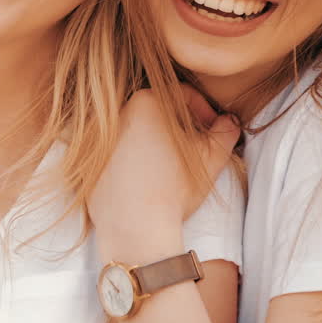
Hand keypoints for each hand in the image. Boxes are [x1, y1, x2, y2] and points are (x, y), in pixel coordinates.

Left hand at [88, 86, 239, 262]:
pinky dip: (138, 162)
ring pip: (140, 132)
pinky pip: (121, 155)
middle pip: (160, 111)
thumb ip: (226, 130)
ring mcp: (102, 139)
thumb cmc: (176, 187)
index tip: (213, 129)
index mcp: (146, 102)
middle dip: (182, 127)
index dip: (205, 110)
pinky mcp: (93, 163)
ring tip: (175, 166)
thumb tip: (228, 122)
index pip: (183, 94)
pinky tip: (152, 181)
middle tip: (198, 148)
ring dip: (160, 143)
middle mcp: (119, 115)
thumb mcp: (213, 155)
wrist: (138, 228)